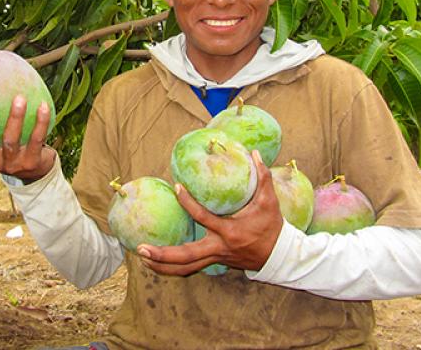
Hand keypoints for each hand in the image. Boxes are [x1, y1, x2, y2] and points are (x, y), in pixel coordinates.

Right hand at [0, 94, 55, 181]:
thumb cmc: (17, 145)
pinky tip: (43, 106)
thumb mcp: (2, 136)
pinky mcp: (31, 163)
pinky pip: (36, 140)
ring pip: (10, 140)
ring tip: (20, 98)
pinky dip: (40, 122)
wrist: (38, 171)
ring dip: (15, 118)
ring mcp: (12, 164)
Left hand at [136, 150, 282, 274]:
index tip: (177, 187)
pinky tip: (157, 262)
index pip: (203, 217)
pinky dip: (173, 266)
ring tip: (142, 258)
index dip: (188, 203)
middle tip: (141, 249)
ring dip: (162, 265)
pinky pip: (190, 267)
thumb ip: (263, 176)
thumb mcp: (270, 201)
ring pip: (185, 268)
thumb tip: (254, 153)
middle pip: (186, 256)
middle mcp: (219, 248)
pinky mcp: (215, 262)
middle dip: (162, 255)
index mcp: (229, 232)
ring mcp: (215, 258)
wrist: (279, 256)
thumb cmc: (272, 227)